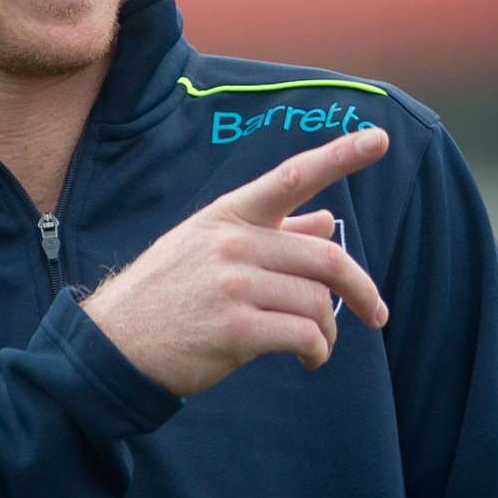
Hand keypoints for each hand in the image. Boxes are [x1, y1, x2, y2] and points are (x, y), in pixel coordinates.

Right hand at [80, 129, 389, 395]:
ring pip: (317, 302)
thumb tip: (326, 220)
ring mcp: (232, 284)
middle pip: (325, 258)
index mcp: (229, 214)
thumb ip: (273, 232)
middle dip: (361, 289)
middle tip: (375, 312)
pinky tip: (308, 358)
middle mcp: (232, 242)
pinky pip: (305, 336)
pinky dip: (318, 351)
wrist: (118, 340)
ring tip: (317, 344)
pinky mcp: (234, 329)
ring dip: (329, 330)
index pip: (292, 176)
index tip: (380, 139)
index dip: (340, 156)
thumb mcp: (210, 246)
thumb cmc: (171, 289)